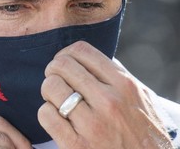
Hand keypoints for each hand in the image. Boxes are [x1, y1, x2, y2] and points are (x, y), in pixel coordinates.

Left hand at [38, 41, 172, 148]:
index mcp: (123, 84)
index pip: (81, 50)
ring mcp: (93, 124)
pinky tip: (56, 118)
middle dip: (53, 70)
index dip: (65, 53)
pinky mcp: (77, 146)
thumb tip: (92, 61)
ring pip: (51, 86)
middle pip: (62, 65)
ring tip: (56, 99)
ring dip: (48, 91)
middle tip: (56, 81)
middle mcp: (108, 101)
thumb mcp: (142, 98)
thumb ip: (118, 76)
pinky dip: (46, 113)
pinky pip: (46, 115)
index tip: (64, 64)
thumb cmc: (143, 133)